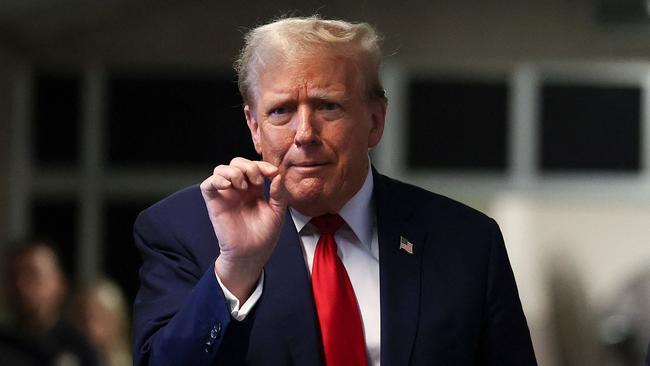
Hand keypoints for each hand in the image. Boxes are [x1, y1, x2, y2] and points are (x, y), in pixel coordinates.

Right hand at [200, 157, 286, 301]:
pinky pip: (207, 184)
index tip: (272, 173)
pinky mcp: (214, 202)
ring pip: (221, 169)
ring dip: (233, 171)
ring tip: (242, 186)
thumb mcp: (278, 211)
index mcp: (254, 189)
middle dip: (248, 166)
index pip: (254, 166)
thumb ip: (279, 192)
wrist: (252, 253)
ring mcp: (226, 195)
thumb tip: (277, 174)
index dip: (263, 165)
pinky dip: (216, 180)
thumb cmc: (265, 235)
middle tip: (257, 181)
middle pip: (237, 162)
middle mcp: (238, 189)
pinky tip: (228, 186)